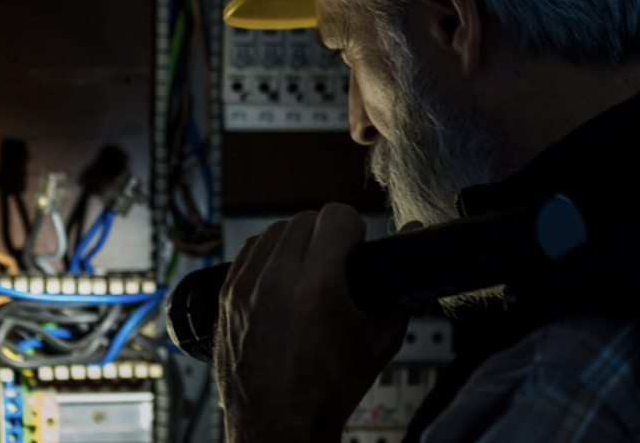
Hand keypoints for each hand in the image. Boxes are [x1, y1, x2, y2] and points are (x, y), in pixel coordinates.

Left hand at [214, 203, 410, 442]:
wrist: (279, 423)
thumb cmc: (329, 388)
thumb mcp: (381, 338)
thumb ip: (401, 285)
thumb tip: (412, 234)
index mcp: (317, 287)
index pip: (336, 216)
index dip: (354, 229)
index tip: (356, 246)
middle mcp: (276, 281)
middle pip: (305, 219)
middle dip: (326, 235)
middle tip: (336, 262)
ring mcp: (245, 287)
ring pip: (274, 230)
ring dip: (295, 242)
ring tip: (308, 269)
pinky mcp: (226, 296)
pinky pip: (249, 251)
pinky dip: (268, 257)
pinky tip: (282, 278)